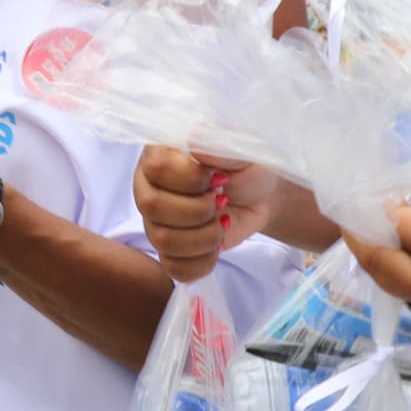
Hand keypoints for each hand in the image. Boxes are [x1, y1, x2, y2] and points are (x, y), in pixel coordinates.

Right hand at [133, 148, 285, 279]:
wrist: (262, 196)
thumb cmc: (247, 165)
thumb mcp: (242, 146)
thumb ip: (217, 143)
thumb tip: (193, 145)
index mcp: (160, 153)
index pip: (157, 168)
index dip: (192, 180)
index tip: (220, 178)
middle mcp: (148, 186)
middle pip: (152, 207)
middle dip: (199, 210)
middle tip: (222, 201)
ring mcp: (155, 221)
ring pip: (162, 240)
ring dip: (204, 236)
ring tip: (222, 222)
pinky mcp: (169, 250)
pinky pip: (173, 267)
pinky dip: (203, 261)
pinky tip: (216, 245)